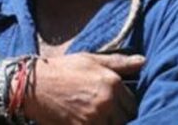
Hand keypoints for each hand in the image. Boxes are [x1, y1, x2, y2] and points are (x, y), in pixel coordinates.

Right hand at [25, 53, 143, 124]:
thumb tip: (143, 61)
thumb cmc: (61, 69)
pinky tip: (83, 119)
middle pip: (124, 118)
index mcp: (111, 83)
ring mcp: (95, 117)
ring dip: (106, 122)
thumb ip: (118, 62)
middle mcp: (106, 101)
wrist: (34, 85)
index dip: (122, 105)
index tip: (111, 104)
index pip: (131, 103)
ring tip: (92, 114)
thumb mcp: (89, 60)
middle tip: (101, 110)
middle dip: (116, 116)